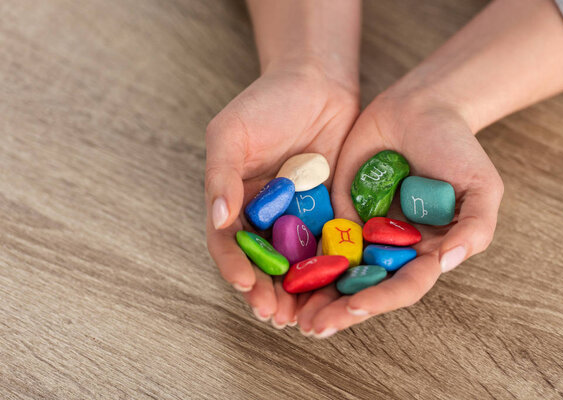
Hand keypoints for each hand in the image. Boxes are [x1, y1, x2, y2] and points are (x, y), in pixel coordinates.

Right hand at [205, 61, 358, 327]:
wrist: (317, 83)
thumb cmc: (266, 103)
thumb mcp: (231, 134)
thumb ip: (221, 177)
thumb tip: (218, 220)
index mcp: (235, 201)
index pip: (229, 244)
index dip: (235, 267)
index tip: (247, 285)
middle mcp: (265, 216)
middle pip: (263, 263)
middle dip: (268, 292)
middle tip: (277, 315)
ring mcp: (298, 218)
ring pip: (297, 263)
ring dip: (299, 292)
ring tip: (305, 316)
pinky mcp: (331, 213)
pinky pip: (331, 246)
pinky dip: (332, 270)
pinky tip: (338, 287)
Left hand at [296, 88, 503, 336]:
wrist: (421, 107)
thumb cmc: (457, 147)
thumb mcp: (482, 186)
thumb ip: (475, 226)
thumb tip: (447, 262)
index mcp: (423, 251)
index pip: (402, 285)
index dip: (380, 299)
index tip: (354, 306)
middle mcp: (389, 248)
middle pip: (362, 286)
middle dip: (337, 308)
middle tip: (309, 326)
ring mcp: (361, 229)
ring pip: (334, 269)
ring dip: (312, 293)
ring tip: (287, 311)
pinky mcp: (336, 208)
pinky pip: (316, 234)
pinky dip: (298, 254)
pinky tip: (276, 269)